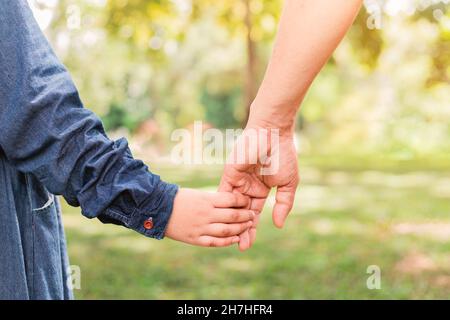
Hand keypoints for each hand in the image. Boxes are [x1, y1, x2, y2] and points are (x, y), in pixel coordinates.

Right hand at [165, 188, 255, 246]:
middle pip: (232, 216)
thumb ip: (213, 199)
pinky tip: (236, 239)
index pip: (231, 199)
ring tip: (247, 226)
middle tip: (252, 215)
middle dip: (245, 216)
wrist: (158, 210)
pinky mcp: (195, 239)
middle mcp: (205, 214)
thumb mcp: (197, 194)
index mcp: (206, 199)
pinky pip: (215, 242)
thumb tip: (231, 202)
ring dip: (240, 229)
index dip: (242, 200)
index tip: (247, 201)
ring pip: (227, 231)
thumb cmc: (178, 199)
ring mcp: (201, 228)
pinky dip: (227, 242)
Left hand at [219, 124, 298, 250]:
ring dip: (232, 223)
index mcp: (261, 190)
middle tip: (241, 247)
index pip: (254, 214)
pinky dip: (222, 208)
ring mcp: (237, 182)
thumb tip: (279, 225)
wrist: (271, 135)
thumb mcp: (287, 184)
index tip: (248, 245)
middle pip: (241, 214)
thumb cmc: (282, 156)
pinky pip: (223, 195)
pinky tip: (222, 222)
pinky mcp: (229, 175)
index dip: (251, 229)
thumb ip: (283, 204)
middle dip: (241, 231)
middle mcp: (247, 188)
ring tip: (233, 239)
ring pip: (231, 208)